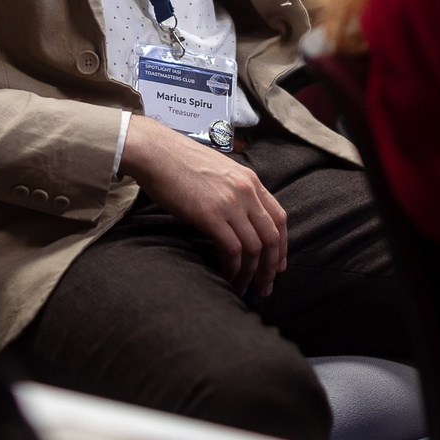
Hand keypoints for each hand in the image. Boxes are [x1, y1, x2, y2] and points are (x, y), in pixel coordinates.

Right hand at [120, 117, 288, 296]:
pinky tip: (227, 276)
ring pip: (254, 248)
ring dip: (251, 273)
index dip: (283, 246)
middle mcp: (246, 192)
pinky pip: (233, 250)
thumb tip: (238, 218)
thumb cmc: (180, 162)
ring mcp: (230, 203)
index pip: (279, 218)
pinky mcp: (211, 215)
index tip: (278, 266)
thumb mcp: (219, 171)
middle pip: (272, 237)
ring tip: (244, 287)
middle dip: (271, 267)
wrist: (156, 152)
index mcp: (251, 180)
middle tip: (265, 287)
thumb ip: (234, 191)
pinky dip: (233, 268)